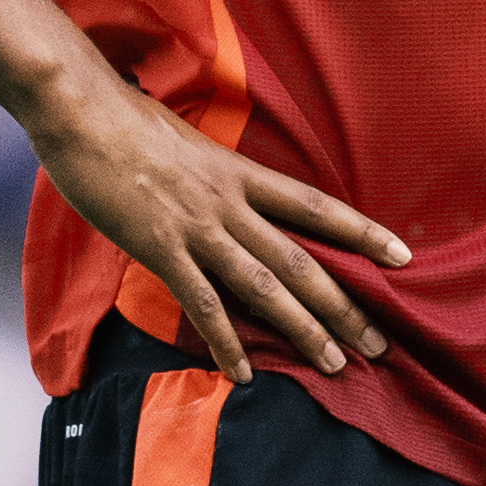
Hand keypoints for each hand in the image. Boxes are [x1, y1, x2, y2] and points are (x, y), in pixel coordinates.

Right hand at [28, 72, 411, 384]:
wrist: (83, 111)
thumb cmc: (128, 123)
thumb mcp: (189, 143)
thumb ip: (214, 176)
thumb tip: (230, 192)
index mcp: (240, 172)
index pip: (315, 206)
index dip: (361, 231)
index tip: (402, 256)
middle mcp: (229, 201)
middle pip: (300, 258)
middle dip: (343, 303)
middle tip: (377, 343)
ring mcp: (196, 225)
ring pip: (263, 285)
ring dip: (301, 328)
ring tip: (332, 363)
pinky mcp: (160, 246)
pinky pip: (201, 303)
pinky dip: (225, 342)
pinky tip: (242, 373)